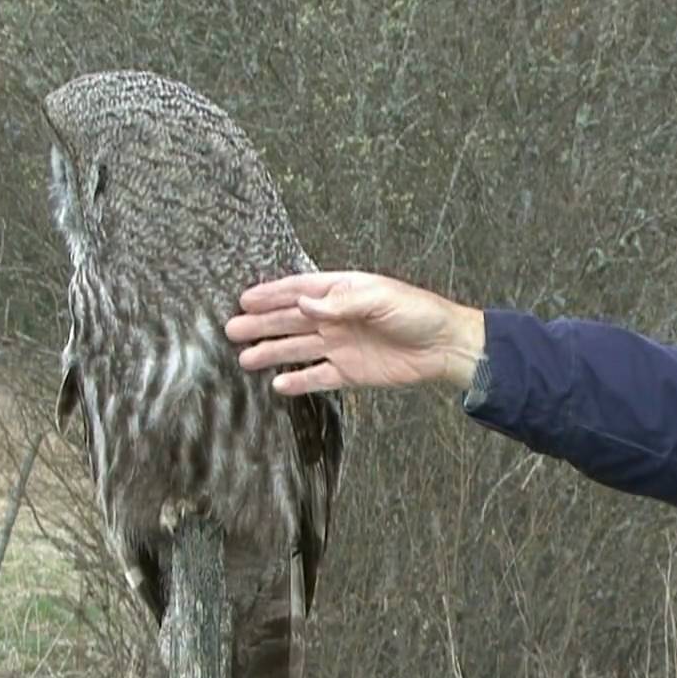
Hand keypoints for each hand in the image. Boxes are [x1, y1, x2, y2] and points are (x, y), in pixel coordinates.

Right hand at [225, 271, 485, 395]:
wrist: (444, 347)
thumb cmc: (417, 312)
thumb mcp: (380, 298)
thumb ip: (341, 302)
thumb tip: (303, 303)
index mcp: (342, 292)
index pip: (298, 291)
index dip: (271, 295)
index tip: (244, 299)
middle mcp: (336, 318)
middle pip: (290, 321)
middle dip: (261, 324)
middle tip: (231, 330)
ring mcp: (341, 346)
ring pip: (298, 349)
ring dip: (271, 352)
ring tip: (244, 359)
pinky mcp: (350, 372)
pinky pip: (318, 377)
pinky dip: (299, 382)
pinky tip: (278, 385)